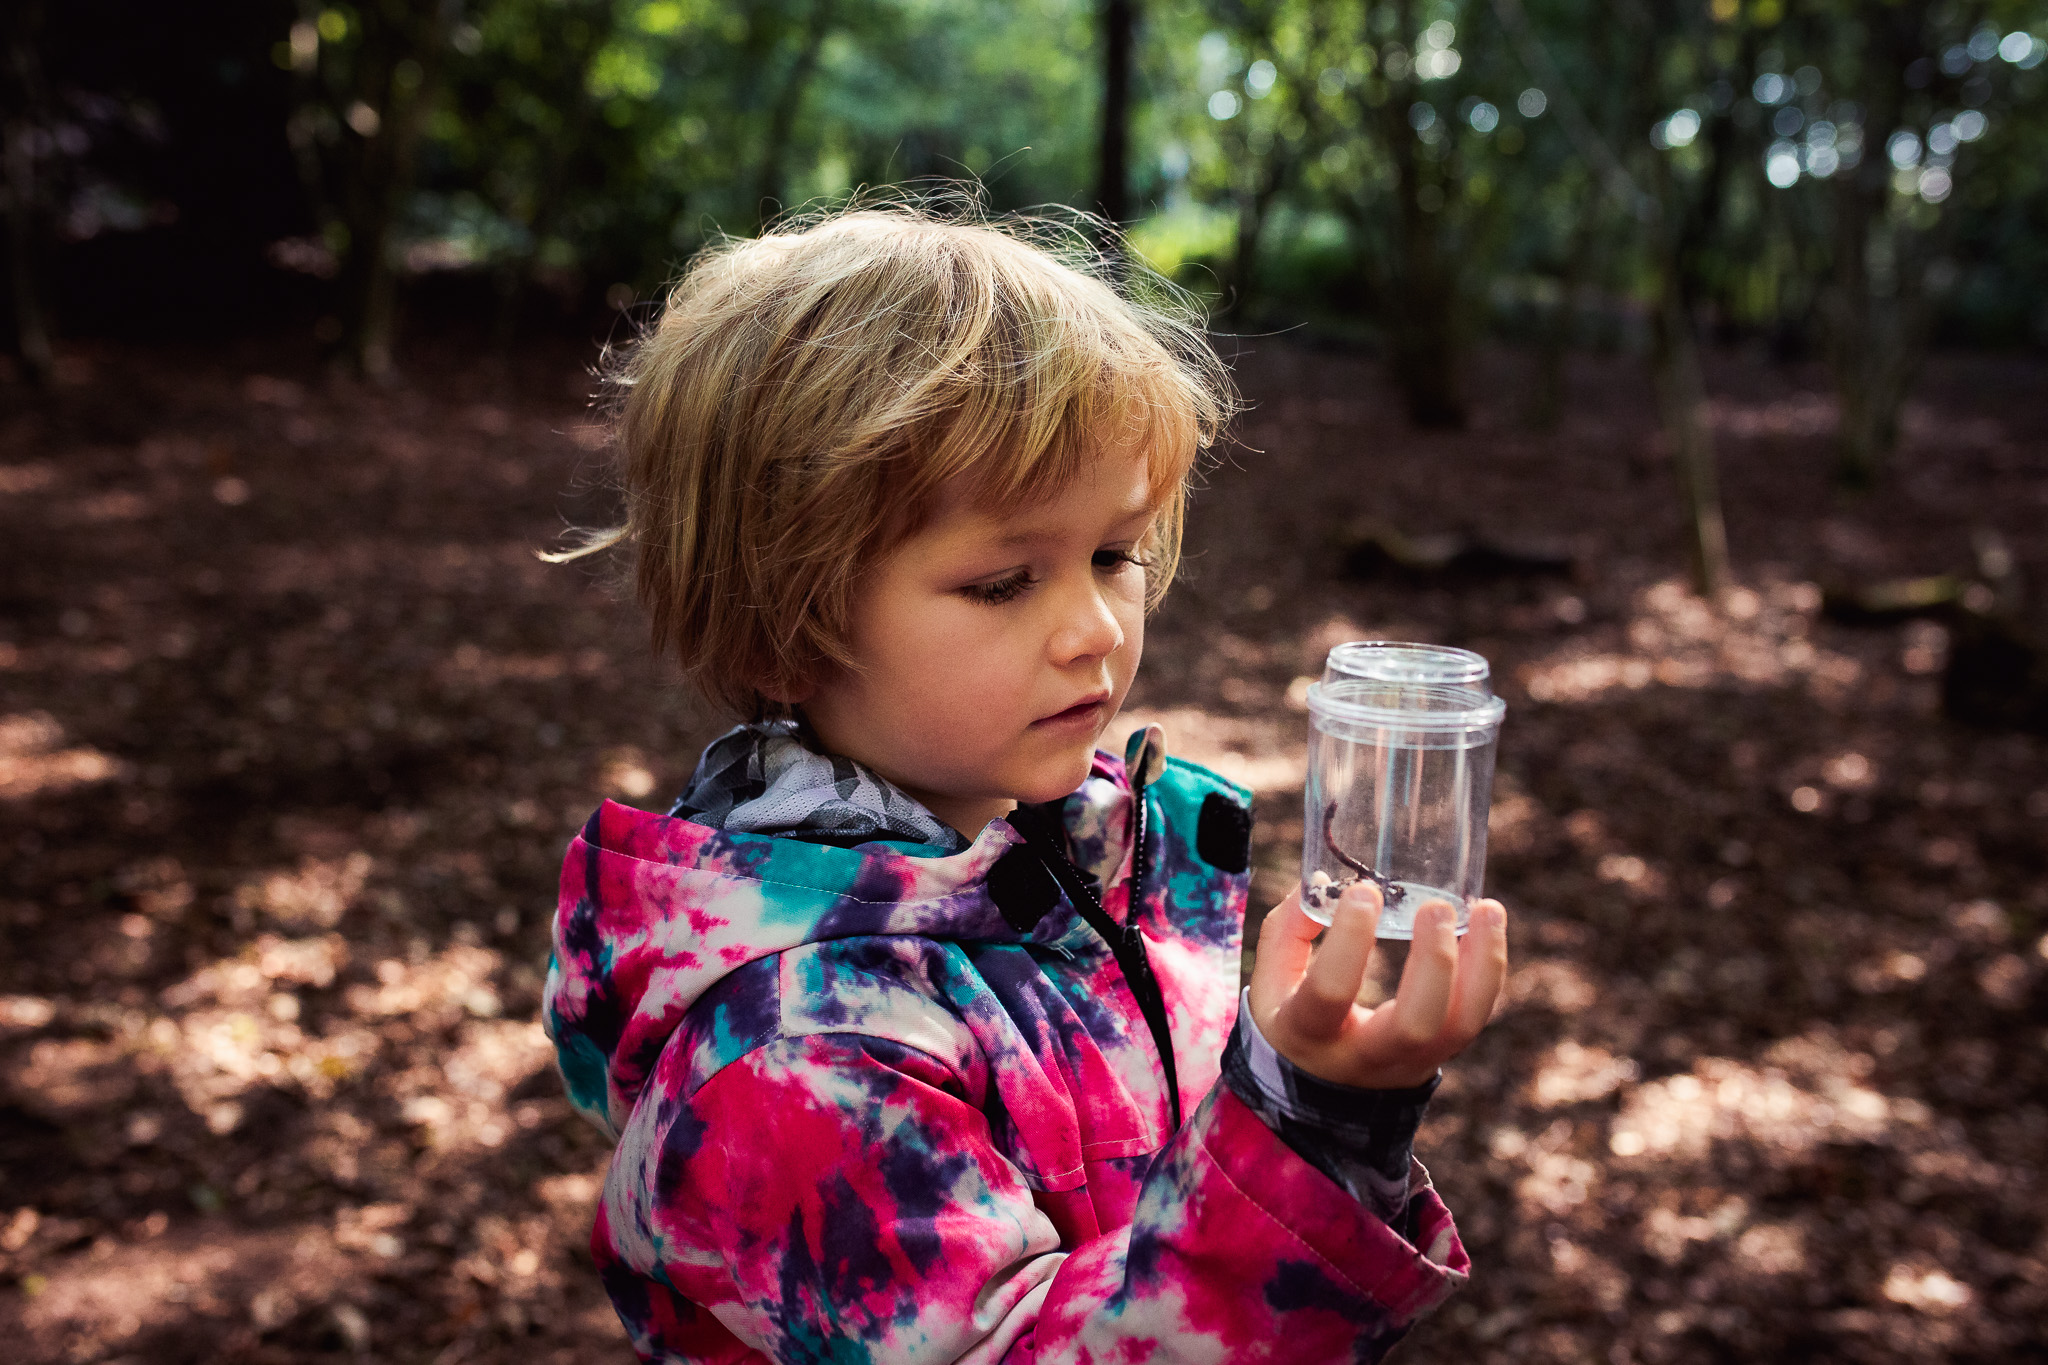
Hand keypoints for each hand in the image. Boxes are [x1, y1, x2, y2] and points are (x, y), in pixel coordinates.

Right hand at [1249, 882, 1507, 1089]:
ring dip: (1481, 965)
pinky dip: (1489, 969)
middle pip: (1414, 1023)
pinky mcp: (1440, 1054)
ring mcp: (1410, 1061)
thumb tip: (1323, 881)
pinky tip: (1489, 923)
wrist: (1322, 1094)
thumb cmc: (1295, 1019)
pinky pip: (1474, 1016)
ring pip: (1460, 1025)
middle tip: (1436, 907)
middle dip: (1433, 961)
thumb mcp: (1273, 981)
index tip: (1364, 891)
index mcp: (1310, 1033)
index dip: (1349, 941)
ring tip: (1486, 909)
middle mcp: (1365, 1056)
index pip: (1331, 992)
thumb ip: (1288, 930)